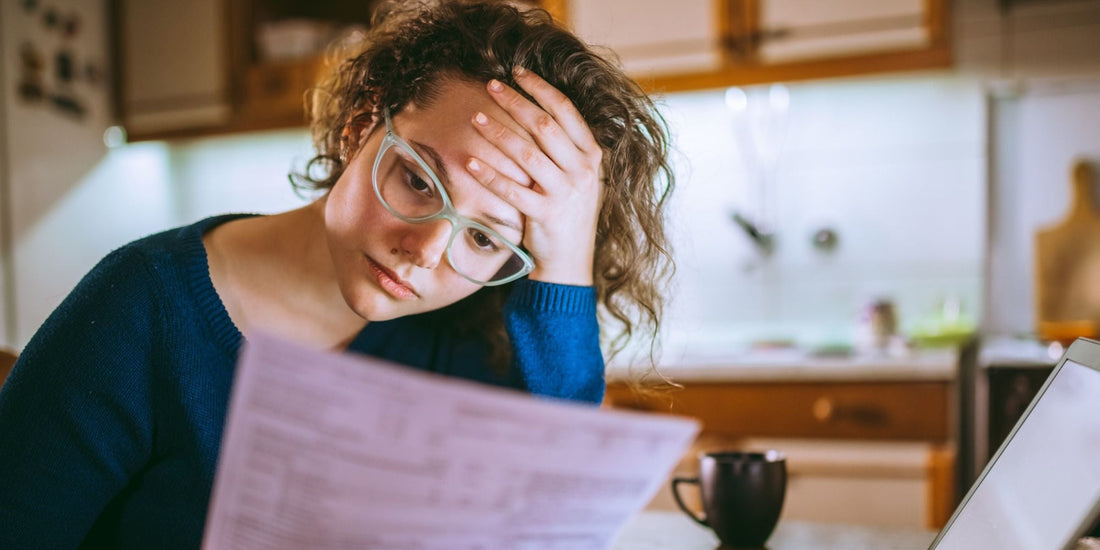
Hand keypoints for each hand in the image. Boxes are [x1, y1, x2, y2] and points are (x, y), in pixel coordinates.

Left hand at [466, 67, 602, 286]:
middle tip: (490, 86)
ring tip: (475, 118)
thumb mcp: (578, 177)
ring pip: (527, 154)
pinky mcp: (546, 215)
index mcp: (591, 156)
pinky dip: (489, 175)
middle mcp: (582, 171)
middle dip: (515, 102)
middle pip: (544, 126)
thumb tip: (535, 109)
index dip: (540, 88)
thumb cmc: (567, 214)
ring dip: (498, 133)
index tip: (517, 72)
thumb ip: (565, 148)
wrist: (570, 262)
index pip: (566, 111)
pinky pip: (512, 190)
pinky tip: (469, 162)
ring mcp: (566, 193)